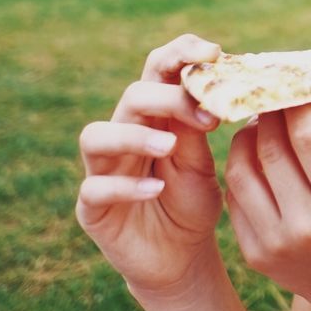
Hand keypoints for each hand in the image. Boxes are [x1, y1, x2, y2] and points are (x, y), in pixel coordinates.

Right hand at [76, 34, 225, 293]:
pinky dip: (125, 186)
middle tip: (207, 116)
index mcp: (154, 116)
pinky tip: (156, 190)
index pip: (158, 69)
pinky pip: (94, 187)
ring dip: (134, 137)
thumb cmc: (190, 202)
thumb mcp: (201, 161)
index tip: (214, 52)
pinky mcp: (92, 207)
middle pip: (131, 97)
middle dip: (167, 98)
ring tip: (169, 147)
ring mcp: (102, 169)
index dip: (180, 53)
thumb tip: (218, 82)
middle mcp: (123, 134)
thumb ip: (198, 126)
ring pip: (96, 136)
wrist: (180, 258)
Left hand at [224, 101, 310, 310]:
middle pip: (270, 149)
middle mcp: (307, 223)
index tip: (286, 83)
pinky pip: (234, 197)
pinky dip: (240, 170)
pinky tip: (253, 161)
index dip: (292, 103)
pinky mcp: (254, 253)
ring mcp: (275, 241)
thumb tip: (297, 85)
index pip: (307, 135)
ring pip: (241, 170)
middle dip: (265, 115)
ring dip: (244, 139)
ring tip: (256, 127)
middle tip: (265, 97)